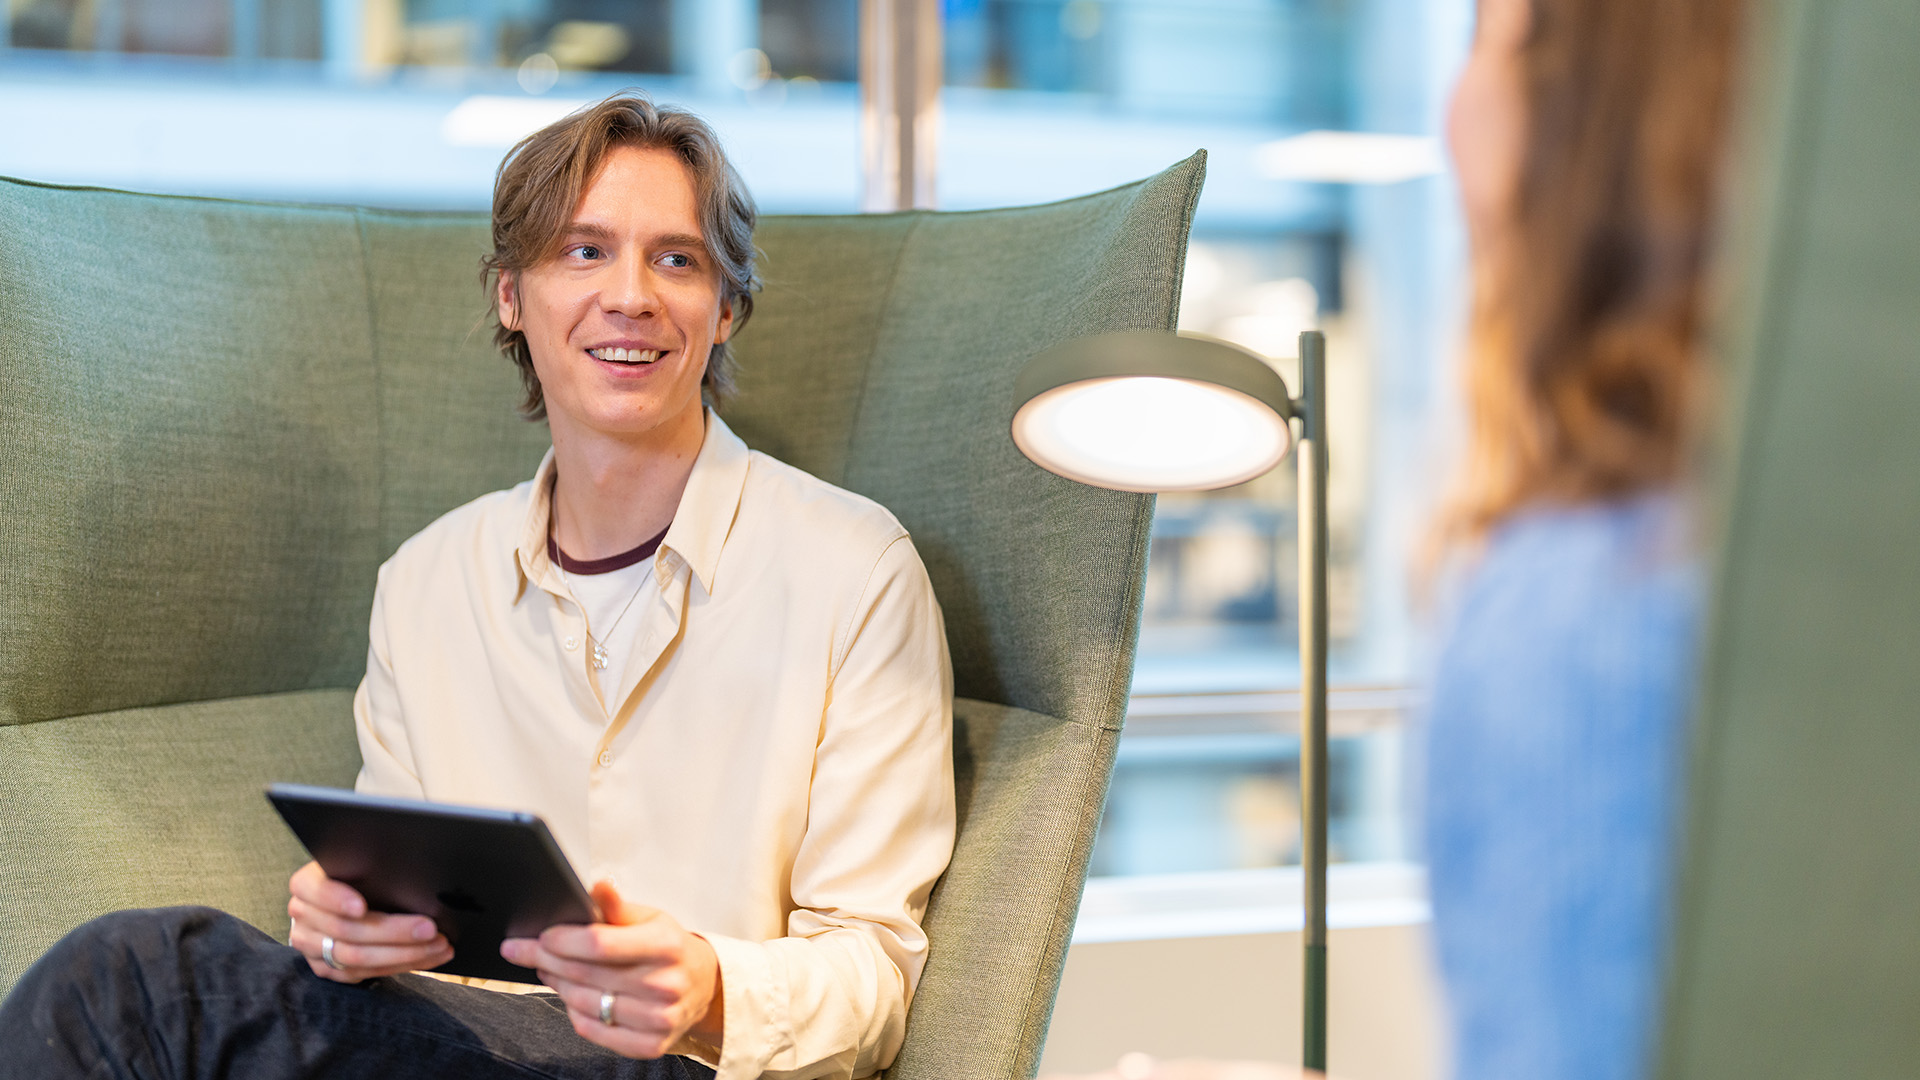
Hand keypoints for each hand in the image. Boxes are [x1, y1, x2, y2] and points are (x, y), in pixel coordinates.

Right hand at [287, 860, 451, 982]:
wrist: (338, 901)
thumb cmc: (357, 875)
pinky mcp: (326, 969)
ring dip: (404, 953)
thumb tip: (413, 874)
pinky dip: (400, 965)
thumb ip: (372, 866)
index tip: (361, 906)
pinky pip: (363, 974)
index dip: (337, 899)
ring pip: (356, 958)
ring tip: (438, 945)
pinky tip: (429, 957)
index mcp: (306, 885)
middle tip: (429, 928)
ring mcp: (311, 947)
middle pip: (346, 930)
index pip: (317, 891)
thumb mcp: (359, 863)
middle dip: (393, 931)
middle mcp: (303, 917)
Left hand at [501, 881, 723, 1058]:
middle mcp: (666, 983)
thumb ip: (617, 906)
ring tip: (548, 969)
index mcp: (666, 944)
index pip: (599, 943)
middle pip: (586, 974)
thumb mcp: (649, 918)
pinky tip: (571, 997)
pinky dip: (575, 1013)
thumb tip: (598, 885)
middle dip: (546, 959)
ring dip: (558, 985)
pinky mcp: (650, 1044)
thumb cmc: (669, 947)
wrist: (703, 986)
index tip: (540, 935)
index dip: (563, 939)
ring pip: (585, 1003)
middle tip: (524, 950)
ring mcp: (660, 1018)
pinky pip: (594, 1030)